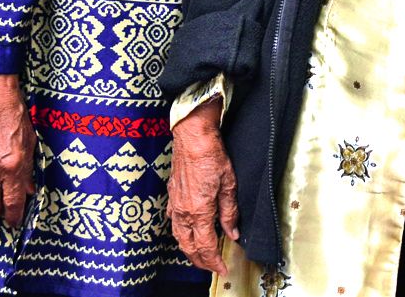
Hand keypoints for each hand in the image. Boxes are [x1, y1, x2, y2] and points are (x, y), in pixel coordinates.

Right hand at [167, 100, 237, 273]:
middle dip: (201, 261)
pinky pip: (173, 222)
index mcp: (199, 212)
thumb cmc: (211, 155)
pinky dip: (180, 234)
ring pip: (179, 237)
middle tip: (212, 267)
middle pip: (189, 246)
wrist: (193, 136)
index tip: (222, 269)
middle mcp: (183, 212)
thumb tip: (232, 233)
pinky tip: (185, 233)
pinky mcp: (172, 195)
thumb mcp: (229, 185)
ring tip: (200, 257)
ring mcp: (175, 204)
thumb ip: (229, 212)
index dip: (214, 261)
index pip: (206, 246)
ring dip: (189, 250)